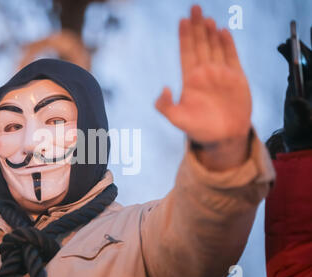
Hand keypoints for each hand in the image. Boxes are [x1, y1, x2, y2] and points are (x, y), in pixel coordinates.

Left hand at [155, 5, 251, 169]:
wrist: (224, 138)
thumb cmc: (199, 130)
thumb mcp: (178, 120)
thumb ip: (166, 106)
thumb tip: (164, 89)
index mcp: (190, 80)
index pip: (186, 52)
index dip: (184, 37)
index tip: (182, 20)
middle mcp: (205, 73)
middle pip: (200, 44)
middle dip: (197, 27)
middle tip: (194, 7)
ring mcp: (221, 74)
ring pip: (215, 47)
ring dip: (211, 33)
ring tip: (207, 18)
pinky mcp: (236, 78)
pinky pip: (232, 57)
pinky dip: (228, 45)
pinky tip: (224, 32)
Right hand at [278, 38, 311, 151]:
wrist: (300, 138)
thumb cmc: (308, 130)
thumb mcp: (308, 120)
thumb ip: (303, 110)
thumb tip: (295, 100)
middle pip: (310, 60)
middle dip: (303, 49)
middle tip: (292, 38)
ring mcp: (305, 83)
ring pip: (301, 63)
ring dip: (293, 52)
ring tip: (285, 43)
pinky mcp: (295, 86)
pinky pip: (292, 69)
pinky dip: (287, 59)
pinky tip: (282, 50)